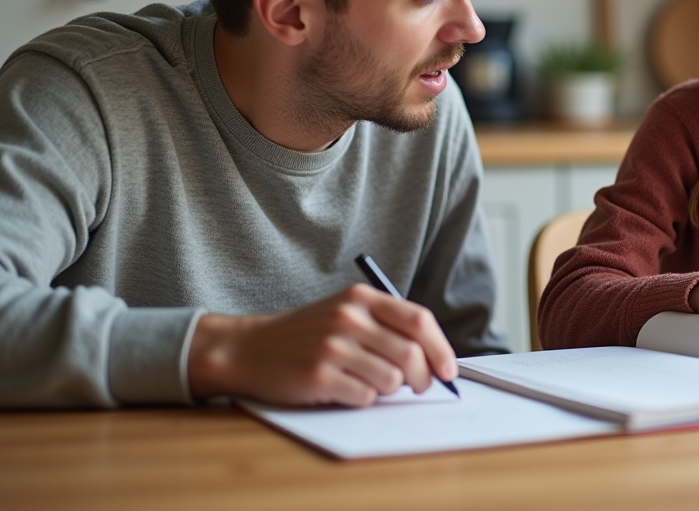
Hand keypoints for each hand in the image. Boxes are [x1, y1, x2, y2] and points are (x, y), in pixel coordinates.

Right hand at [187, 283, 457, 406]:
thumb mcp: (346, 312)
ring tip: (368, 382)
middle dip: (422, 378)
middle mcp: (349, 318)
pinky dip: (363, 400)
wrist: (249, 348)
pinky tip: (345, 390)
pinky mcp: (319, 375)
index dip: (441, 348)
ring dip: (388, 390)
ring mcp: (333, 346)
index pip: (420, 320)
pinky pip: (365, 398)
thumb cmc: (307, 334)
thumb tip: (435, 358)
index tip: (449, 370)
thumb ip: (387, 325)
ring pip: (391, 380)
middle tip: (418, 387)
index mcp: (362, 297)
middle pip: (411, 354)